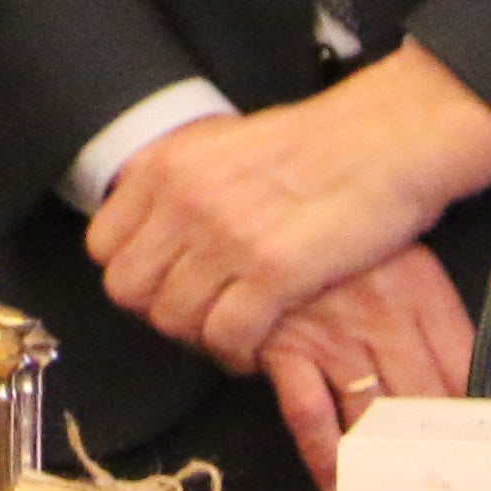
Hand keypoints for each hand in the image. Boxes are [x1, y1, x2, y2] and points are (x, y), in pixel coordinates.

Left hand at [82, 43, 490, 372]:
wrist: (386, 140)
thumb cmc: (316, 145)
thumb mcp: (222, 147)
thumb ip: (180, 185)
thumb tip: (152, 230)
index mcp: (165, 165)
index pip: (104, 246)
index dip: (135, 273)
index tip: (166, 281)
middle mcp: (183, 199)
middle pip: (130, 290)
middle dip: (162, 310)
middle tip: (201, 311)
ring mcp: (225, 236)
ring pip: (173, 319)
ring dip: (203, 335)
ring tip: (234, 328)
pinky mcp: (273, 272)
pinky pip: (226, 336)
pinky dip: (239, 351)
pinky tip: (260, 342)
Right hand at [260, 245, 474, 490]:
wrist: (263, 203)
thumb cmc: (335, 233)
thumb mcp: (399, 251)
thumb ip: (430, 311)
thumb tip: (458, 379)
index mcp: (422, 293)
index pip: (465, 371)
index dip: (474, 418)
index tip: (480, 450)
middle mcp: (385, 320)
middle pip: (426, 403)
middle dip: (436, 451)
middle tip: (445, 490)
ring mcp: (336, 338)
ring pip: (375, 417)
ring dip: (386, 463)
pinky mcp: (287, 349)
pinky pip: (311, 415)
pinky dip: (326, 457)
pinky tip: (337, 483)